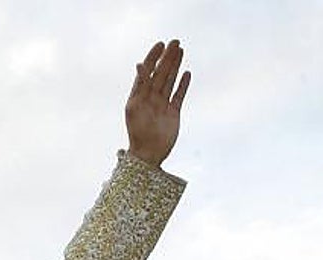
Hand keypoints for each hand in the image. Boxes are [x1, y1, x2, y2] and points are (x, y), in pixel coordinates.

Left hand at [125, 40, 190, 166]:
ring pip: (170, 81)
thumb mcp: (136, 106)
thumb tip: (139, 64)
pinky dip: (183, 85)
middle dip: (167, 58)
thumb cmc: (138, 133)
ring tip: (181, 51)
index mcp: (138, 96)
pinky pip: (178, 96)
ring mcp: (162, 106)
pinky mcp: (173, 114)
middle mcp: (150, 99)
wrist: (148, 154)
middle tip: (176, 42)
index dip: (153, 58)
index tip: (160, 44)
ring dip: (175, 66)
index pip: (146, 72)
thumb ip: (140, 85)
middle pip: (160, 74)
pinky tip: (187, 73)